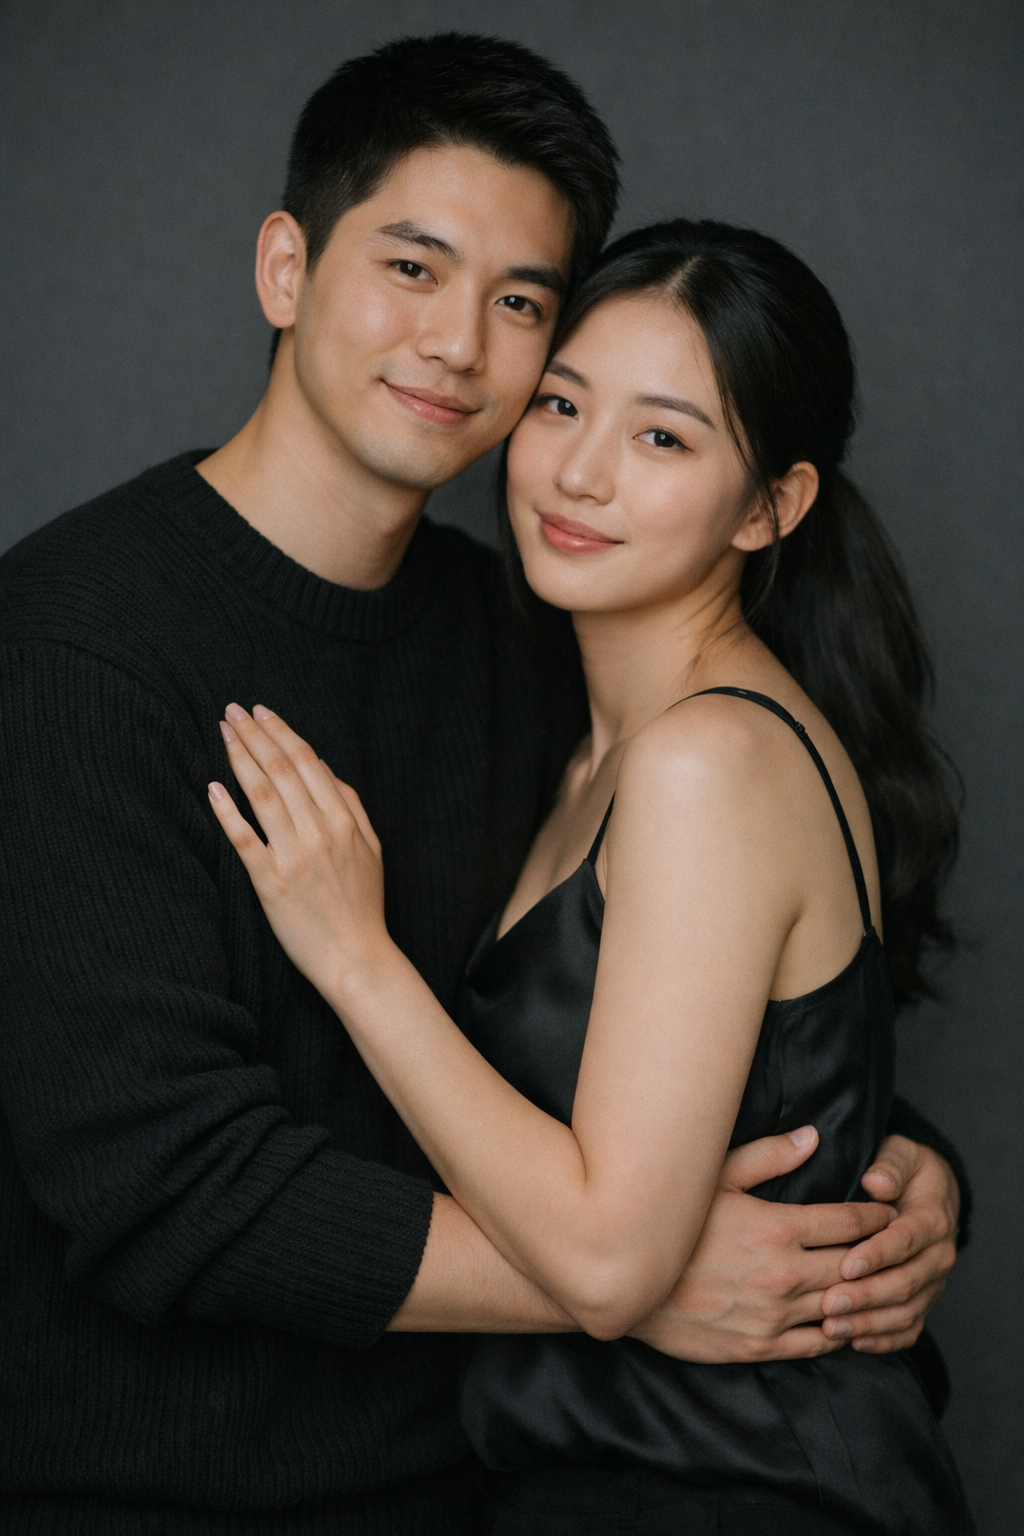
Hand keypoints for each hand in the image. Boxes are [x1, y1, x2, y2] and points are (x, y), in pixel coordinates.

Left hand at [209, 704, 392, 989]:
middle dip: (254, 735)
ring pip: (262, 795)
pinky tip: (213, 787)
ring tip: (223, 733)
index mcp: (344, 820)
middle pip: (281, 770)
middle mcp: (319, 832)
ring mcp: (293, 856)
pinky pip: (244, 839)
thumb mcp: (372, 848)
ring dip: (240, 759)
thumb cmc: (363, 904)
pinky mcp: (270, 883)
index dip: (281, 732)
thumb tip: (324, 768)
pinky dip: (228, 811)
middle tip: (232, 711)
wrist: (356, 957)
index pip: (307, 762)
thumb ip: (351, 805)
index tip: (261, 712)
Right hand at [631, 1126, 894, 1362]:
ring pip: (841, 1307)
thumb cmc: (672, 1223)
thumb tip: (813, 1136)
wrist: (628, 1285)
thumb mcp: (714, 1177)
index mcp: (777, 1229)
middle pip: (854, 1266)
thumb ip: (768, 1156)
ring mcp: (775, 1316)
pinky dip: (838, 1332)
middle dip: (881, 1254)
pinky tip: (844, 1320)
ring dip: (864, 1295)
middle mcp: (785, 1275)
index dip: (876, 1215)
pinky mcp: (761, 1346)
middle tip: (899, 1245)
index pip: (848, 1223)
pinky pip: (817, 1344)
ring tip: (880, 1284)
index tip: (891, 1210)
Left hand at [818, 1135, 958, 1352]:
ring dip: (869, 1322)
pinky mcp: (923, 1301)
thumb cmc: (903, 1169)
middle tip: (828, 1303)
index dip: (876, 1254)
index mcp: (932, 1218)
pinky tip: (853, 1342)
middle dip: (866, 1295)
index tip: (845, 1264)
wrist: (929, 1194)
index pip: (905, 1240)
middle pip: (905, 1282)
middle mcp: (937, 1255)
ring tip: (831, 1327)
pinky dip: (884, 1340)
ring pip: (906, 1310)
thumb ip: (890, 1165)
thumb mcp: (900, 1153)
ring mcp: (932, 1282)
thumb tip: (876, 1181)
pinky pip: (908, 1329)